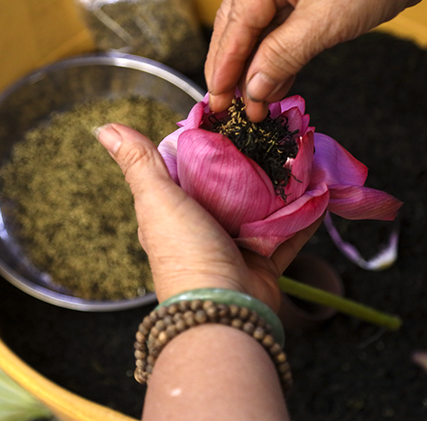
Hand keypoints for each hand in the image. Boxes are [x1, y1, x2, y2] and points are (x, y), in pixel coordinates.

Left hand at [96, 123, 320, 310]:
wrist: (222, 312)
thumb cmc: (185, 254)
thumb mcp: (157, 200)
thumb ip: (139, 163)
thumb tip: (105, 127)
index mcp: (174, 209)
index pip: (190, 165)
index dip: (208, 140)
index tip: (231, 114)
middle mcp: (203, 225)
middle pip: (231, 183)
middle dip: (252, 160)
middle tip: (275, 130)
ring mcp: (235, 243)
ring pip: (263, 205)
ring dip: (282, 183)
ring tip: (303, 153)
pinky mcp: (264, 260)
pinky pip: (288, 232)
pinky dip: (304, 214)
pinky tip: (321, 191)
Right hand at [205, 0, 426, 121]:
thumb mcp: (325, 22)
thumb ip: (281, 57)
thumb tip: (252, 91)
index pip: (236, 20)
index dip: (225, 64)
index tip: (217, 100)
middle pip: (238, 22)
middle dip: (233, 67)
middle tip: (225, 105)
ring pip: (257, 27)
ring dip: (255, 66)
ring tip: (251, 104)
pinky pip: (279, 25)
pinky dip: (275, 55)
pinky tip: (271, 85)